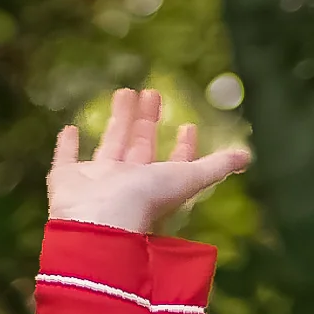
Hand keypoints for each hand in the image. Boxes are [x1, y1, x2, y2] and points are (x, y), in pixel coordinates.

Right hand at [46, 83, 253, 232]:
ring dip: (118, 120)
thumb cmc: (144, 202)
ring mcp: (97, 182)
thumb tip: (247, 156)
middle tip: (153, 93)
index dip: (184, 147)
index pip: (175, 164)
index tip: (188, 125)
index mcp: (156, 186)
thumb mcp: (186, 180)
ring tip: (124, 92)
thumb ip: (215, 168)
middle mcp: (128, 184)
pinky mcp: (67, 180)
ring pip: (110, 143)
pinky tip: (70, 128)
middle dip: (148, 121)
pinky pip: (66, 159)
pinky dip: (67, 146)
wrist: (99, 222)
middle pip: (141, 146)